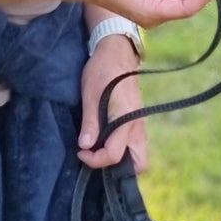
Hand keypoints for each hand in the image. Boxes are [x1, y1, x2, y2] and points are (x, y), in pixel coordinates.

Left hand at [77, 34, 147, 170]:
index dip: (95, 160)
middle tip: (97, 158)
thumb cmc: (103, 69)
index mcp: (126, 119)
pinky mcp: (137, 118)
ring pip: (139, 154)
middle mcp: (138, 124)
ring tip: (99, 149)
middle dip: (120, 170)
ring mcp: (140, 122)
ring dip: (121, 158)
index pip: (114, 155)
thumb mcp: (90, 94)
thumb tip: (85, 146)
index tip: (81, 151)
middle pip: (140, 163)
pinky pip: (135, 143)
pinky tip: (106, 139)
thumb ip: (90, 122)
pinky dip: (124, 149)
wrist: (117, 50)